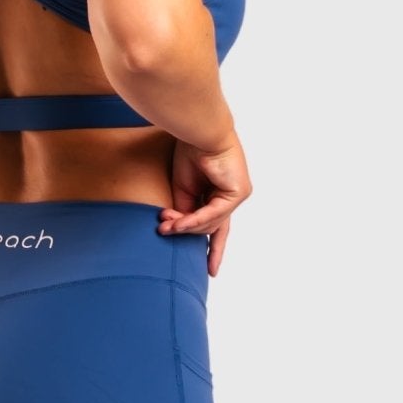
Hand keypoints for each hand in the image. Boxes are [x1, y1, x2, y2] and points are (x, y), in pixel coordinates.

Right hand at [157, 133, 251, 276]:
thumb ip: (185, 211)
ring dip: (185, 226)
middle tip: (164, 234)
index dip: (215, 249)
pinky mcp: (238, 192)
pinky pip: (214, 215)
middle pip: (213, 228)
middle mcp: (231, 196)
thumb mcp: (183, 189)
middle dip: (189, 235)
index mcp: (219, 194)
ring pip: (211, 224)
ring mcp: (237, 194)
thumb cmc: (189, 152)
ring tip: (164, 226)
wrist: (198, 131)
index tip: (211, 270)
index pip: (219, 226)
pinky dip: (194, 220)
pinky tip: (178, 222)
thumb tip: (179, 231)